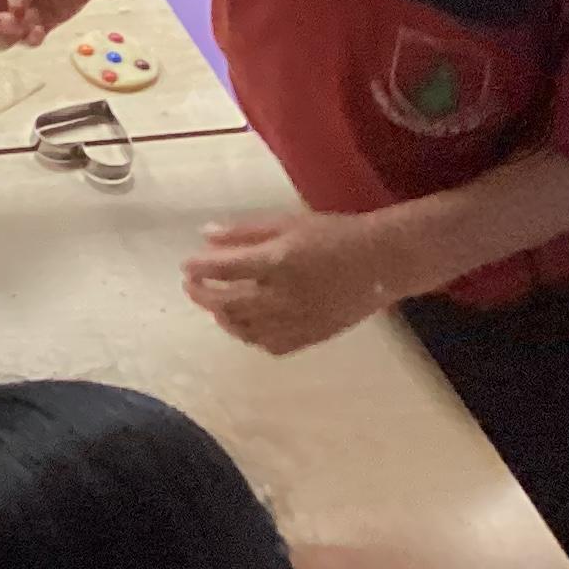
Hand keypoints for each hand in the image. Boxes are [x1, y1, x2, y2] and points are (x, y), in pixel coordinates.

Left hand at [184, 210, 394, 354]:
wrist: (381, 262)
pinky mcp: (312, 336)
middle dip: (202, 295)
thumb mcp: (287, 223)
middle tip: (191, 286)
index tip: (186, 266)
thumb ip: (245, 231)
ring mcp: (298, 321)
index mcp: (277, 262)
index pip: (224, 269)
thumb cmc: (333, 234)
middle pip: (228, 303)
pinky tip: (245, 326)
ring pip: (246, 329)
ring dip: (223, 318)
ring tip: (215, 305)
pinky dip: (252, 337)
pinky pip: (273, 345)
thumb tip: (205, 235)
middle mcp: (284, 296)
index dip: (199, 268)